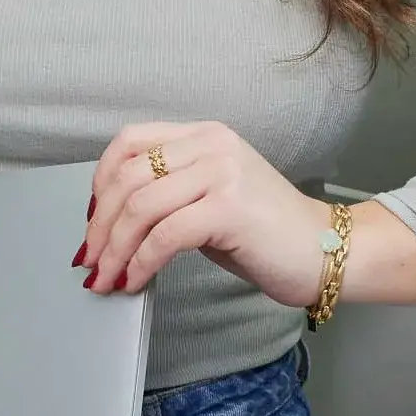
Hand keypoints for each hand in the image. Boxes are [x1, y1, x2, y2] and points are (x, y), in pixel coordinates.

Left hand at [78, 120, 340, 307]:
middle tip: (90, 260)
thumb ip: (170, 193)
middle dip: (99, 224)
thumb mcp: (211, 196)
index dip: (100, 181)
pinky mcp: (230, 208)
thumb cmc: (266, 232)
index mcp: (204, 134)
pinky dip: (141, 262)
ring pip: (141, 207)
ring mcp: (222, 173)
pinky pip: (165, 235)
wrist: (326, 250)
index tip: (91, 219)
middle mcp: (211, 144)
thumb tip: (112, 221)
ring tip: (106, 278)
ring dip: (114, 249)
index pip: (130, 141)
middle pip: (128, 177)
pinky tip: (136, 281)